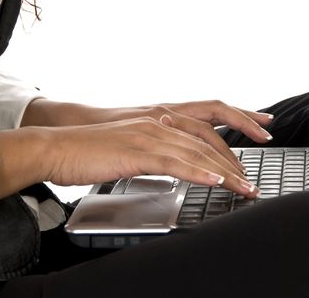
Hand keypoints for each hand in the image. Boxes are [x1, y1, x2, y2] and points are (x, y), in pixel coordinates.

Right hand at [0, 117, 259, 198]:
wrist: (56, 146)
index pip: (204, 127)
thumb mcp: (128, 146)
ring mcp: (148, 135)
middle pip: (208, 139)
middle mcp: (158, 122)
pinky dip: (199, 172)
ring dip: (225, 172)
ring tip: (245, 188)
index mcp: (157, 120)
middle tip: (252, 181)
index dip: (232, 136)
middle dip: (236, 160)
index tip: (249, 151)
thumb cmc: (88, 149)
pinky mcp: (137, 151)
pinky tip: (216, 181)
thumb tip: (170, 164)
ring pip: (197, 152)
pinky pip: (175, 162)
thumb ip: (152, 152)